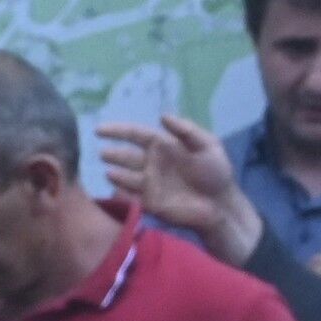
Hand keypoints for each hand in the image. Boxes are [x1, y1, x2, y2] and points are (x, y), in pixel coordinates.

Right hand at [96, 114, 257, 263]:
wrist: (220, 204)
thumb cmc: (216, 172)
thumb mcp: (208, 145)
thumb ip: (186, 131)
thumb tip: (162, 116)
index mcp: (163, 146)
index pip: (135, 135)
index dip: (117, 131)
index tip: (99, 130)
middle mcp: (151, 163)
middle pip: (126, 156)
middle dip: (113, 154)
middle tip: (103, 154)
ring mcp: (148, 183)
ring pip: (124, 176)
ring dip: (115, 173)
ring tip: (108, 171)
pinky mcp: (148, 202)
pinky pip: (129, 196)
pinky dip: (120, 193)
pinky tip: (116, 189)